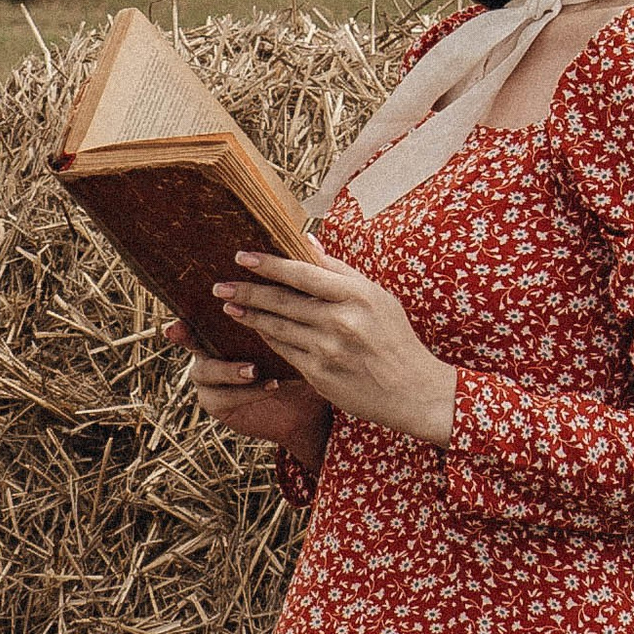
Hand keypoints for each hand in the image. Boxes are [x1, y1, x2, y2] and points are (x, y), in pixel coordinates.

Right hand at [165, 320, 332, 466]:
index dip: (187, 311)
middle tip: (182, 330)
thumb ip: (284, 312)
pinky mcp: (217, 404)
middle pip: (191, 339)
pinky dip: (247, 391)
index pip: (202, 313)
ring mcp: (210, 379)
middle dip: (185, 335)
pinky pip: (222, 396)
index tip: (178, 315)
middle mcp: (210, 350)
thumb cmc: (304, 361)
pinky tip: (273, 384)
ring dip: (228, 369)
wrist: (310, 406)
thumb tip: (292, 274)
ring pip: (204, 371)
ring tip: (253, 369)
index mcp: (224, 328)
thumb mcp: (296, 334)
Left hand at [211, 251, 457, 446]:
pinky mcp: (319, 374)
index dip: (269, 265)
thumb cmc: (396, 339)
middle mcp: (340, 320)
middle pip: (282, 300)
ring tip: (229, 304)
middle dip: (247, 290)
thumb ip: (340, 270)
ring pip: (277, 326)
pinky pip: (284, 350)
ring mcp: (327, 349)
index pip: (302, 273)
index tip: (242, 257)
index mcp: (356, 295)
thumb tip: (306, 241)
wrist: (413, 392)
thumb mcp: (378, 298)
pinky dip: (267, 337)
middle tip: (219, 284)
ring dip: (249, 314)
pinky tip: (254, 328)